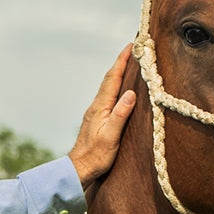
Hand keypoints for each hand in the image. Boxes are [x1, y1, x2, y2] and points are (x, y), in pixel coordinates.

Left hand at [68, 45, 136, 188]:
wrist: (80, 168)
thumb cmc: (96, 155)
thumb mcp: (111, 136)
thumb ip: (120, 114)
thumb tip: (131, 93)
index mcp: (101, 106)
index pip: (113, 78)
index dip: (122, 61)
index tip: (131, 46)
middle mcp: (97, 105)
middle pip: (110, 78)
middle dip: (121, 62)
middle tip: (133, 48)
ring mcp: (96, 111)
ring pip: (108, 86)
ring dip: (118, 72)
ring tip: (129, 62)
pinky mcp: (98, 117)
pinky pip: (108, 95)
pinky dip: (116, 85)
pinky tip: (121, 87)